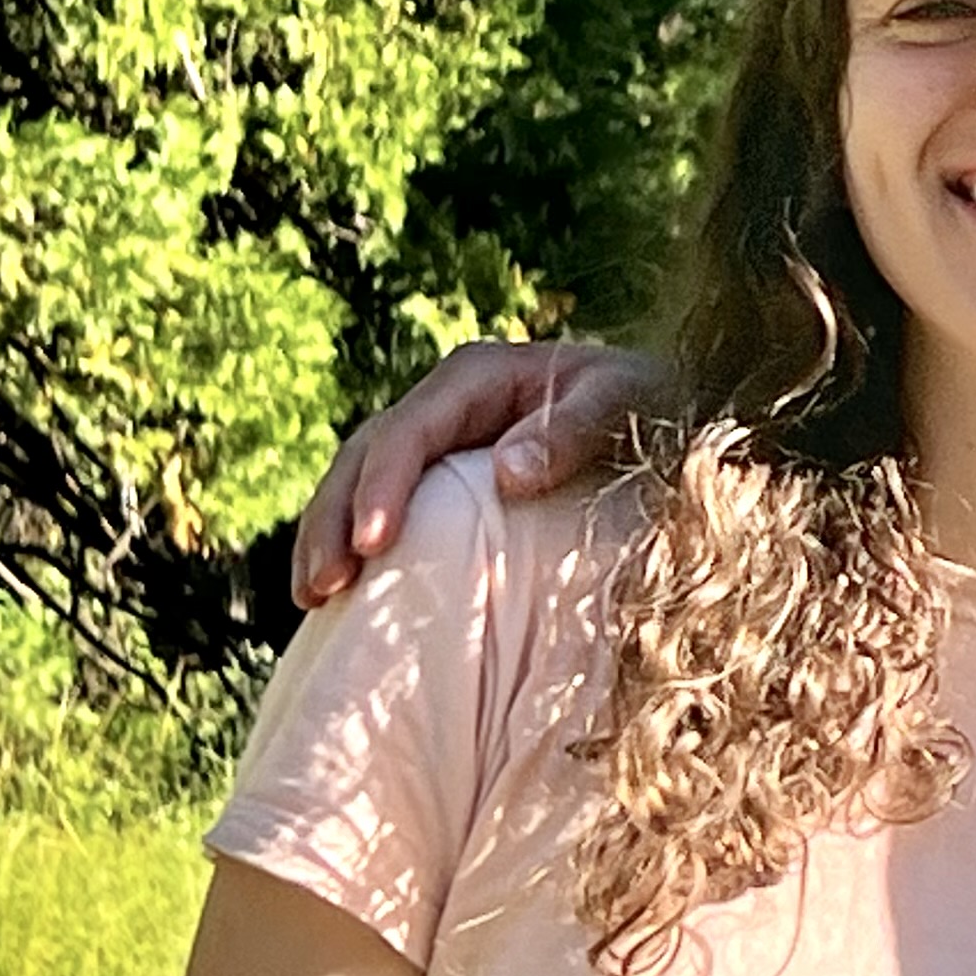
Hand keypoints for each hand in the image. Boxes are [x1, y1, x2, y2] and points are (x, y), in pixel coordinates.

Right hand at [289, 340, 654, 605]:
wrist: (663, 405)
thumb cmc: (649, 401)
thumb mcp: (625, 402)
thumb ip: (573, 429)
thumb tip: (507, 473)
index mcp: (476, 377)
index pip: (409, 432)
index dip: (382, 486)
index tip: (372, 545)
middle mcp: (445, 406)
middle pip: (365, 456)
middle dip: (333, 519)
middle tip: (321, 588)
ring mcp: (440, 443)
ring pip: (358, 483)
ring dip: (329, 537)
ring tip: (313, 598)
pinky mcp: (445, 482)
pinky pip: (388, 510)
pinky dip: (357, 547)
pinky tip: (345, 598)